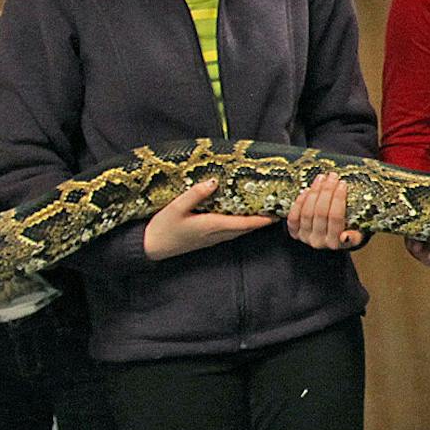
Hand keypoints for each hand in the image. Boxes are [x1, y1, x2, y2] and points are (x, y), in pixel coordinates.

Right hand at [142, 177, 274, 260]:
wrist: (152, 247)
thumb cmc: (162, 227)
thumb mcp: (175, 207)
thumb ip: (195, 194)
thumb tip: (213, 182)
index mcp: (211, 225)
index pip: (243, 223)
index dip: (261, 219)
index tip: (276, 214)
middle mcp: (216, 234)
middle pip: (246, 228)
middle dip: (262, 220)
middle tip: (277, 208)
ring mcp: (213, 238)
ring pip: (239, 231)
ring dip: (253, 223)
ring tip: (265, 211)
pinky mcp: (209, 239)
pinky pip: (231, 232)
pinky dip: (242, 225)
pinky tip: (243, 217)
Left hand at [286, 172, 362, 250]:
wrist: (330, 241)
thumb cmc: (346, 233)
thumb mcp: (355, 237)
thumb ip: (354, 237)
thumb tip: (346, 236)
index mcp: (335, 243)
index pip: (336, 218)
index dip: (338, 199)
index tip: (343, 184)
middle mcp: (318, 242)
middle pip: (320, 212)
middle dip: (327, 191)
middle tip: (332, 177)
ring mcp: (304, 237)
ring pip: (307, 212)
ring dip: (314, 192)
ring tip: (321, 179)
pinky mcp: (294, 233)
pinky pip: (293, 216)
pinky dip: (299, 202)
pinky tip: (307, 190)